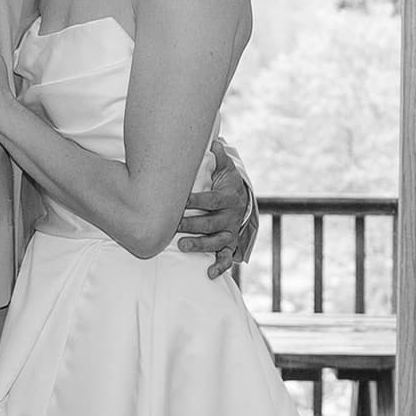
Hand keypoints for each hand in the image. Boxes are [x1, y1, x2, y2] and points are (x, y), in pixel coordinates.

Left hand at [174, 134, 254, 282]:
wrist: (241, 200)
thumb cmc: (226, 182)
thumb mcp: (225, 168)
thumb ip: (218, 157)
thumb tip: (214, 141)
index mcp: (229, 197)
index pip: (213, 200)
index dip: (198, 201)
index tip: (182, 200)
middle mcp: (232, 217)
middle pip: (212, 223)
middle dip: (193, 225)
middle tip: (174, 226)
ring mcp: (231, 232)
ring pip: (217, 241)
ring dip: (200, 245)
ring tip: (182, 246)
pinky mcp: (230, 245)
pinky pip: (227, 258)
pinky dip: (219, 267)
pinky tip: (208, 273)